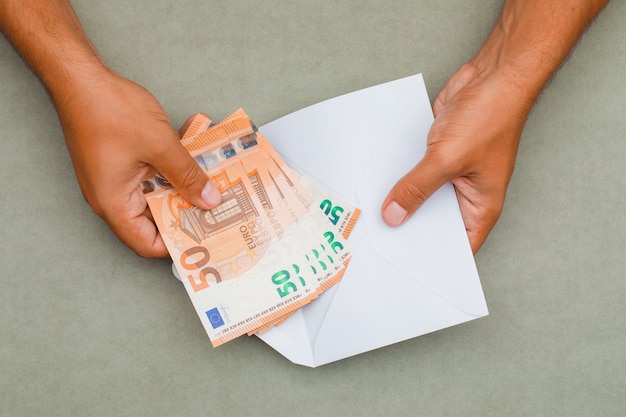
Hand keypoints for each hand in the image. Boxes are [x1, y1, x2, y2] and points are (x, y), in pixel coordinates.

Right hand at [55, 71, 220, 256]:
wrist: (79, 77)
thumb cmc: (109, 110)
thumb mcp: (161, 146)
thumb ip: (188, 176)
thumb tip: (208, 200)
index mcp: (114, 204)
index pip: (147, 244)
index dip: (177, 245)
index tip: (205, 239)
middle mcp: (111, 197)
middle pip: (154, 219)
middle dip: (186, 212)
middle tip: (217, 209)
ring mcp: (114, 179)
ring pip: (156, 193)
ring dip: (182, 185)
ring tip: (212, 180)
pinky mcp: (119, 162)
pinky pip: (151, 174)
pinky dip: (171, 167)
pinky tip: (194, 153)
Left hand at [381, 63, 527, 252]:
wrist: (492, 76)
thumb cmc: (490, 117)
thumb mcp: (448, 159)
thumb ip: (418, 189)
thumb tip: (394, 215)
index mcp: (480, 207)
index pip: (456, 248)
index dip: (432, 260)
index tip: (402, 267)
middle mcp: (466, 195)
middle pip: (433, 223)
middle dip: (409, 229)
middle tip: (376, 242)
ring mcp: (451, 176)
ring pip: (421, 197)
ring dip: (401, 201)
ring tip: (370, 217)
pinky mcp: (438, 156)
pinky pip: (415, 174)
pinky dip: (399, 178)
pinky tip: (377, 185)